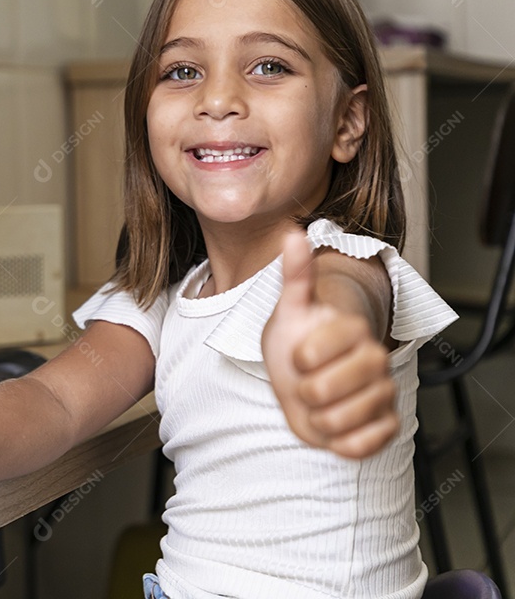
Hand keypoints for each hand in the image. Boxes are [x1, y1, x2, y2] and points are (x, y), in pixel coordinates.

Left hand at [261, 231, 397, 458]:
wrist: (308, 380)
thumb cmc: (295, 343)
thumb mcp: (289, 310)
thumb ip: (295, 274)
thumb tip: (293, 233)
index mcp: (351, 328)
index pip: (310, 354)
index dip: (296, 361)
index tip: (299, 355)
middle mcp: (375, 358)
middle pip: (322, 391)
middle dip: (302, 391)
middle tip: (307, 381)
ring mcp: (384, 392)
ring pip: (337, 420)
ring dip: (317, 417)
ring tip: (320, 401)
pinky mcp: (388, 425)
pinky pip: (359, 445)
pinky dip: (339, 441)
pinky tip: (337, 423)